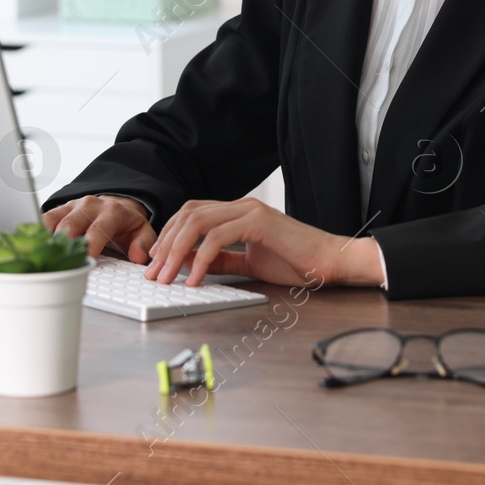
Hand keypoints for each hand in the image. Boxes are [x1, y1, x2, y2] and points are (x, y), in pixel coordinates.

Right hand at [43, 194, 155, 262]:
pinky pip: (44, 219)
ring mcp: (72, 206)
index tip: (86, 260)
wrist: (115, 205)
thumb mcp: (142, 232)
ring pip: (53, 221)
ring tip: (42, 258)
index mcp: (112, 211)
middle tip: (60, 264)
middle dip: (64, 244)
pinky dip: (38, 233)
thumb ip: (143, 244)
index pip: (99, 228)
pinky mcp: (60, 209)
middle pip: (71, 224)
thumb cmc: (126, 224)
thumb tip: (138, 256)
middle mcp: (90, 205)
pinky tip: (35, 248)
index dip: (91, 243)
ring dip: (47, 240)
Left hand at [145, 197, 383, 288]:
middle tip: (154, 273)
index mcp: (238, 212)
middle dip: (165, 243)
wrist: (331, 262)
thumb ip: (223, 260)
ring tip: (167, 277)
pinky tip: (195, 278)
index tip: (156, 261)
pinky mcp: (258, 222)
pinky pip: (218, 236)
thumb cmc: (297, 262)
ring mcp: (250, 211)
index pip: (191, 214)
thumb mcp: (249, 263)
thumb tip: (192, 265)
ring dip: (176, 251)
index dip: (169, 235)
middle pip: (188, 214)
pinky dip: (201, 258)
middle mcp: (241, 206)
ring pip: (197, 221)